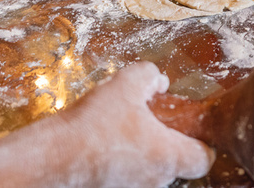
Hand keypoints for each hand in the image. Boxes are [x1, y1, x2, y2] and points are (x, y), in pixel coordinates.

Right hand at [56, 62, 214, 186]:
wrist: (49, 162)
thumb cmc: (91, 127)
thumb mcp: (126, 84)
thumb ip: (150, 76)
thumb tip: (158, 82)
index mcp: (169, 156)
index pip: (204, 158)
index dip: (201, 141)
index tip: (188, 126)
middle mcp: (157, 181)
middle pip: (177, 164)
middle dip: (167, 143)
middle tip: (150, 123)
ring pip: (151, 172)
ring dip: (143, 154)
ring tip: (121, 133)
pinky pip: (129, 179)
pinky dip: (123, 165)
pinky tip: (104, 147)